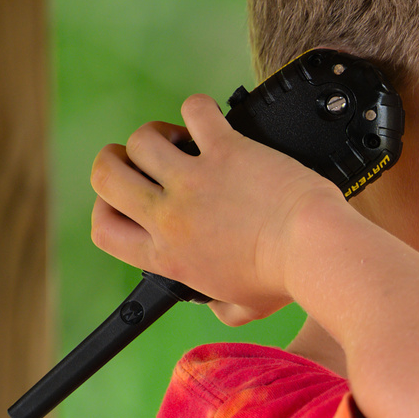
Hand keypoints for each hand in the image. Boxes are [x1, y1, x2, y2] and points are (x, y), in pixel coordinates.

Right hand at [88, 94, 344, 324]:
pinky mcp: (226, 150)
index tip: (122, 201)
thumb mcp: (242, 308)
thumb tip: (217, 306)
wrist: (314, 252)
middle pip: (105, 176)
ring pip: (142, 139)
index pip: (104, 230)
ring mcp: (195, 181)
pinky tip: (210, 118)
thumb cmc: (286, 279)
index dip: (105, 209)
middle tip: (138, 159)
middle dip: (115, 160)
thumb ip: (219, 306)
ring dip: (157, 134)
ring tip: (180, 139)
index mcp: (168, 257)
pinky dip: (198, 108)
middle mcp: (172, 217)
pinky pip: (194, 112)